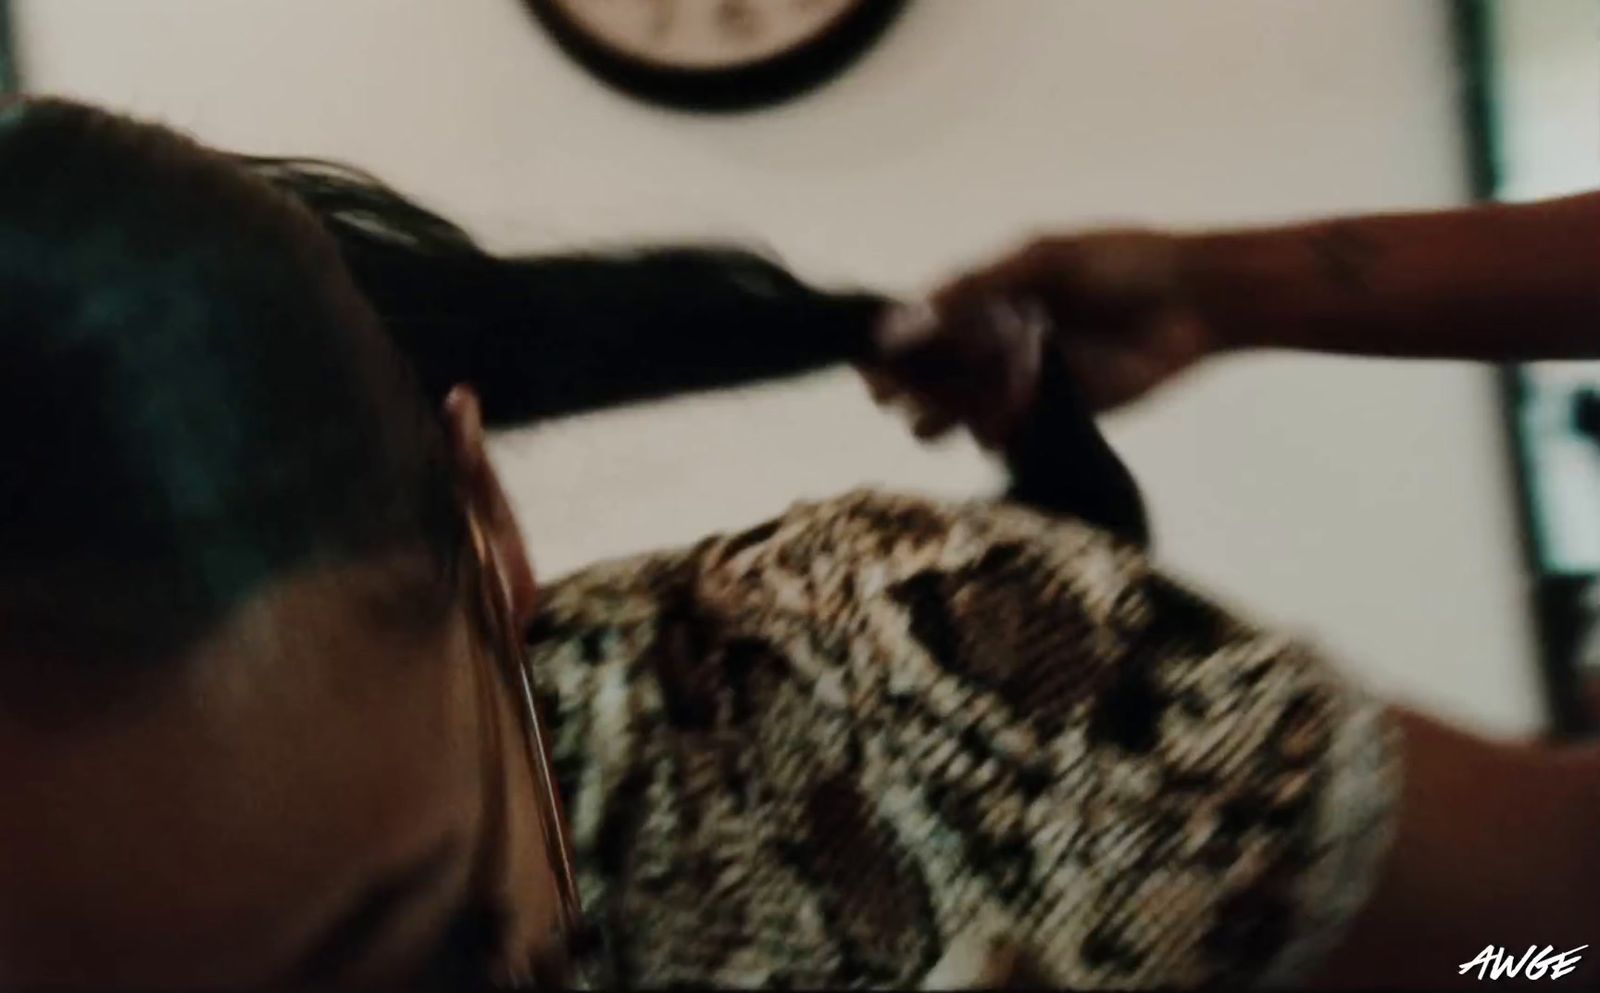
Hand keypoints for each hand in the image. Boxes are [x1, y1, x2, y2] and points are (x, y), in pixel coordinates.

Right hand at [861, 231, 1213, 447]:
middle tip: (904, 400)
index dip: (890, 350)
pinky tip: (997, 431)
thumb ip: (974, 289)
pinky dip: (991, 438)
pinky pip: (1003, 437)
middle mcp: (994, 343)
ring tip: (950, 419)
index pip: (918, 327)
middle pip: (928, 378)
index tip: (871, 368)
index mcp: (986, 297)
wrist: (1196, 301)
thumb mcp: (1042, 261)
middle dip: (909, 392)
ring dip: (944, 420)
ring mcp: (1020, 383)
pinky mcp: (1052, 418)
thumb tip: (902, 319)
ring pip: (957, 414)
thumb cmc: (1122, 264)